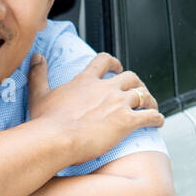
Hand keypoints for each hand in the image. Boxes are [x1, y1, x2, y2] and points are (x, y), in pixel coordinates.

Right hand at [28, 51, 163, 165]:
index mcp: (85, 81)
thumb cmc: (46, 122)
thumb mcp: (39, 95)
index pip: (104, 61)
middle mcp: (105, 88)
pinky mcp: (127, 121)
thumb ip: (38, 74)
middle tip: (137, 91)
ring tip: (151, 107)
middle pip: (130, 77)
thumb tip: (36, 57)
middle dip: (136, 83)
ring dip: (149, 100)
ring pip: (143, 94)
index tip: (117, 67)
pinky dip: (157, 118)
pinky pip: (151, 116)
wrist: (57, 139)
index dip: (114, 63)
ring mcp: (118, 103)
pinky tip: (158, 123)